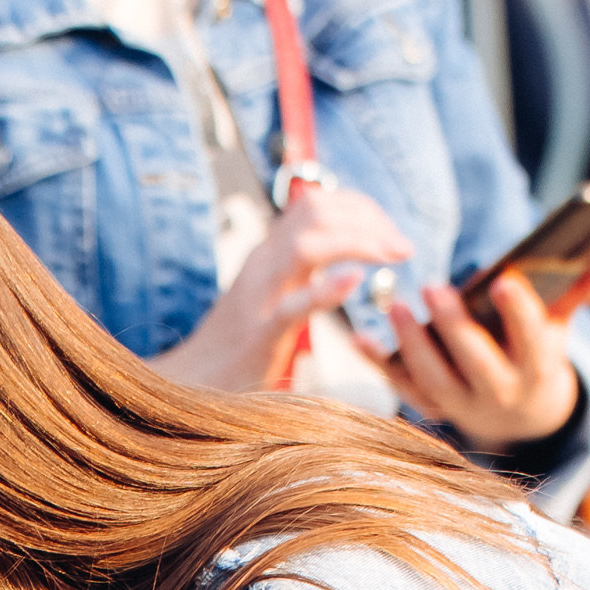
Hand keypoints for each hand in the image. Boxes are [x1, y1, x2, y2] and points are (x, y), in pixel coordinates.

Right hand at [156, 184, 412, 393]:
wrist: (187, 386)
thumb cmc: (237, 348)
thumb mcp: (271, 295)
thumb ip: (301, 271)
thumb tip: (344, 257)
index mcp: (268, 254)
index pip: (317, 203)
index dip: (362, 208)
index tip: (390, 235)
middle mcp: (263, 264)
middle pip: (316, 210)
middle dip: (369, 219)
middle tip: (403, 247)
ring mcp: (258, 298)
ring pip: (307, 244)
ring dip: (359, 241)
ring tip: (393, 257)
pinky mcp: (259, 336)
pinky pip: (293, 304)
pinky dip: (327, 289)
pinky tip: (355, 282)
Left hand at [383, 259, 589, 454]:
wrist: (520, 415)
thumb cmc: (537, 353)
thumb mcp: (559, 327)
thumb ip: (577, 293)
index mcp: (536, 368)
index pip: (530, 339)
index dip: (518, 312)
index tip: (502, 283)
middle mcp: (499, 392)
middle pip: (475, 359)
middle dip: (454, 325)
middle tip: (433, 287)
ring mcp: (462, 404)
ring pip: (434, 378)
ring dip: (412, 344)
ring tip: (395, 307)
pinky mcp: (432, 407)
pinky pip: (402, 386)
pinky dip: (379, 365)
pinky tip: (360, 340)